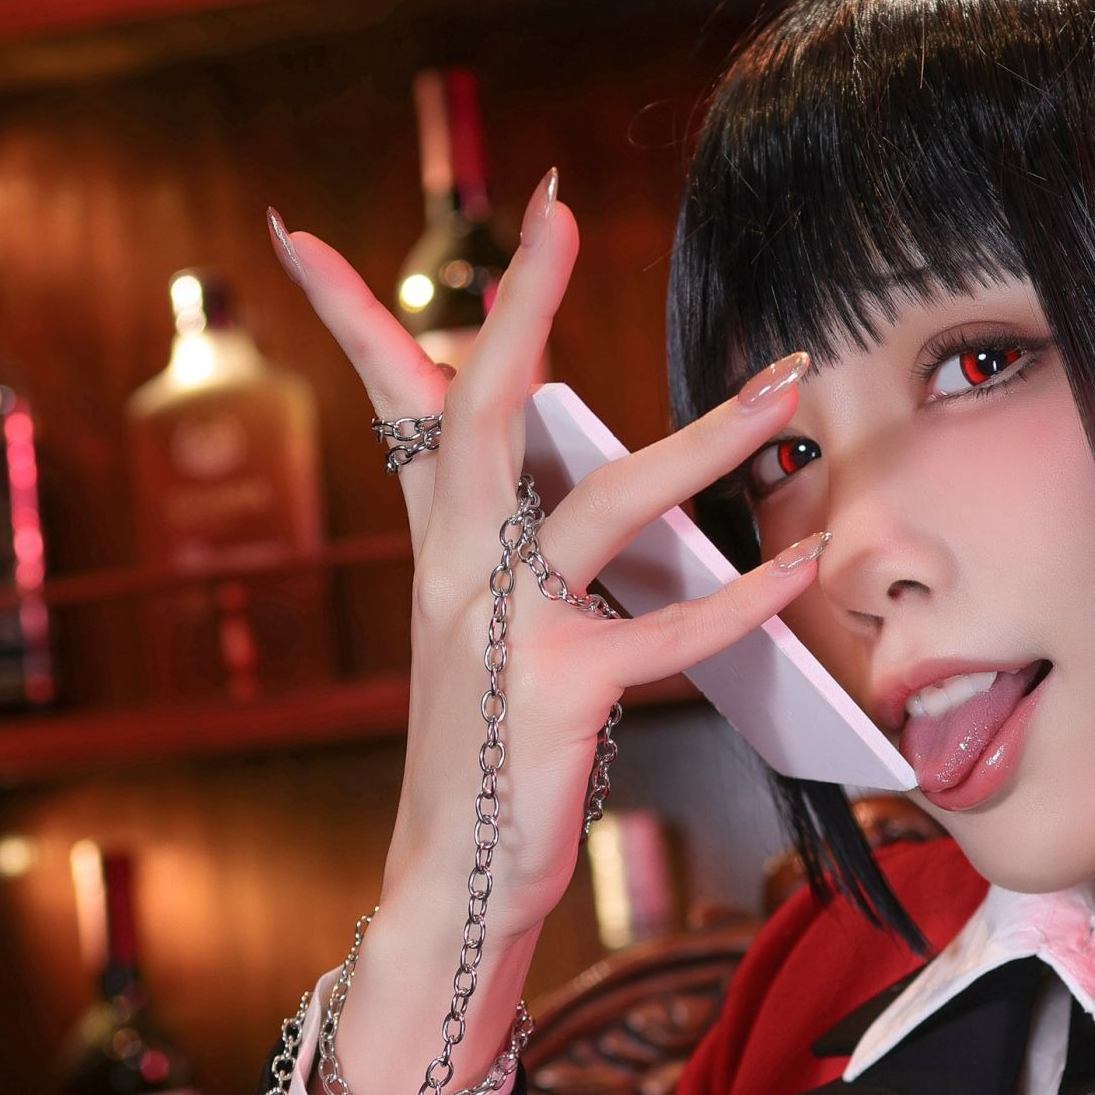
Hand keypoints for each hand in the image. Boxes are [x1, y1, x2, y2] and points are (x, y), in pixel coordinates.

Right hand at [265, 179, 826, 1094]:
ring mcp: (504, 632)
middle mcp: (456, 573)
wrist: (447, 886)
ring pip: (601, 505)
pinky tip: (794, 566)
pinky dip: (739, 601)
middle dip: (520, 305)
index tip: (299, 230)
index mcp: (438, 547)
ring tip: (781, 384)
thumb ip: (519, 543)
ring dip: (703, 439)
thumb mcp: (485, 628)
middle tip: (554, 208)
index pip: (390, 407)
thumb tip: (590, 468)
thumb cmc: (487, 751)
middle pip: (480, 412)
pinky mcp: (557, 696)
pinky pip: (665, 636)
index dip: (346, 315)